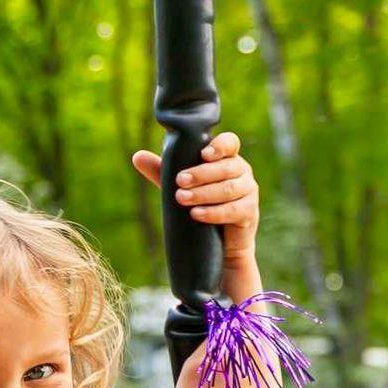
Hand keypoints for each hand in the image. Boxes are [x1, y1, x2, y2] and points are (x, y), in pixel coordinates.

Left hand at [132, 130, 260, 264]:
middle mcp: (242, 172)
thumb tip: (137, 156)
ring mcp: (249, 192)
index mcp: (228, 158)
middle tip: (179, 181)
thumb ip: (163, 171)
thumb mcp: (181, 187)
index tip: (203, 154)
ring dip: (204, 193)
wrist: (221, 244)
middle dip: (201, 174)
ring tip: (182, 198)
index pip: (231, 143)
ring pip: (229, 188)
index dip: (220, 146)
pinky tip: (196, 214)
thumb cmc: (202, 206)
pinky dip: (213, 212)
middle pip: (226, 167)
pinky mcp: (250, 213)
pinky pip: (234, 210)